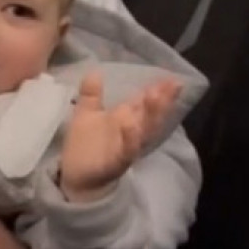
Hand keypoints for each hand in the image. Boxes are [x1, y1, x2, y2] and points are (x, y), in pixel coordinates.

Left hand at [60, 72, 181, 201]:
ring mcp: (126, 148)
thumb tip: (95, 71)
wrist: (77, 177)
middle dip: (161, 100)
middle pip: (150, 115)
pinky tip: (131, 124)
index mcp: (124, 119)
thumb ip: (91, 93)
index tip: (170, 77)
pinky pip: (126, 151)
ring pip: (144, 132)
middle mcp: (130, 133)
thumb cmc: (85, 145)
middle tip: (171, 84)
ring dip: (150, 115)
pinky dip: (130, 139)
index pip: (143, 102)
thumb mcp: (86, 113)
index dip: (157, 90)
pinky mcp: (116, 162)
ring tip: (155, 96)